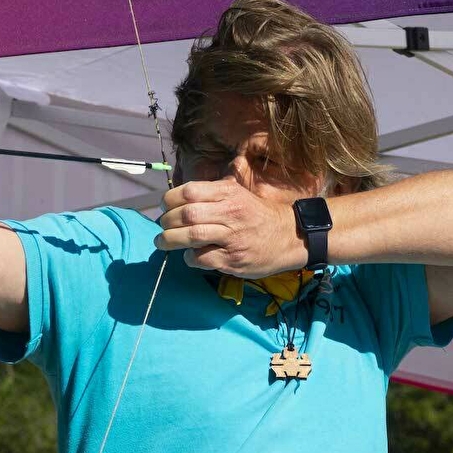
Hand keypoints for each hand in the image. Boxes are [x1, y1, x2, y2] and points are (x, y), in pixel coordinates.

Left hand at [155, 177, 305, 278]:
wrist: (289, 237)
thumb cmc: (256, 214)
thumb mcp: (237, 193)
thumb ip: (211, 193)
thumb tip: (176, 197)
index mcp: (229, 193)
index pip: (189, 192)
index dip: (170, 200)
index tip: (165, 207)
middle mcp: (230, 213)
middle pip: (186, 215)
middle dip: (167, 222)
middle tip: (163, 226)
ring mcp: (232, 238)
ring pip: (191, 236)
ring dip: (170, 240)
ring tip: (162, 242)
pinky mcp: (233, 260)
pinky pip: (201, 258)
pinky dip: (189, 258)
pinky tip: (189, 255)